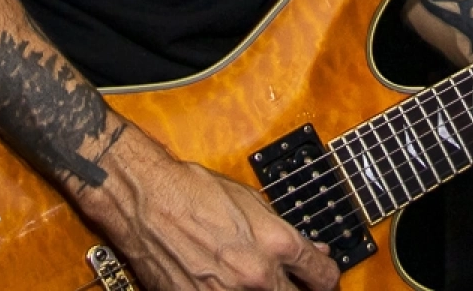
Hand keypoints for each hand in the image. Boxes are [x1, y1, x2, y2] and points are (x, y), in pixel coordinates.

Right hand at [81, 126, 340, 290]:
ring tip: (256, 283)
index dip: (327, 276)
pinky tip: (227, 285)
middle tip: (294, 284)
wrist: (146, 198)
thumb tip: (310, 248)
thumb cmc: (192, 190)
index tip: (324, 277)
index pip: (322, 274)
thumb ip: (283, 230)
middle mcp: (256, 275)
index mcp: (276, 243)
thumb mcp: (250, 201)